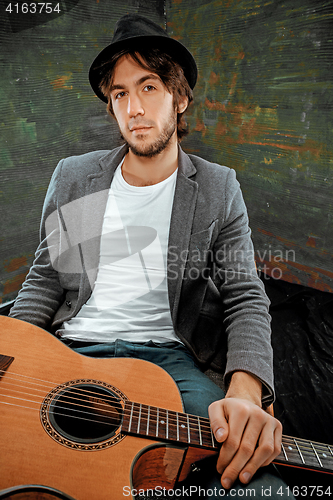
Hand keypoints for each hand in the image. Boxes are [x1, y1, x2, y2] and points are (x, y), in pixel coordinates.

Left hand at [208, 373, 281, 488]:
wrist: (245, 402)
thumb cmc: (229, 410)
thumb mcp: (216, 409)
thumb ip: (215, 422)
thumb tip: (221, 437)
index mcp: (241, 409)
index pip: (232, 440)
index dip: (225, 458)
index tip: (219, 468)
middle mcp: (257, 414)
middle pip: (247, 448)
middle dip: (236, 467)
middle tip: (228, 480)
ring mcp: (269, 421)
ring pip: (264, 450)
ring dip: (252, 467)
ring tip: (243, 478)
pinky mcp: (278, 427)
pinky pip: (274, 450)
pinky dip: (264, 461)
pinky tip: (253, 467)